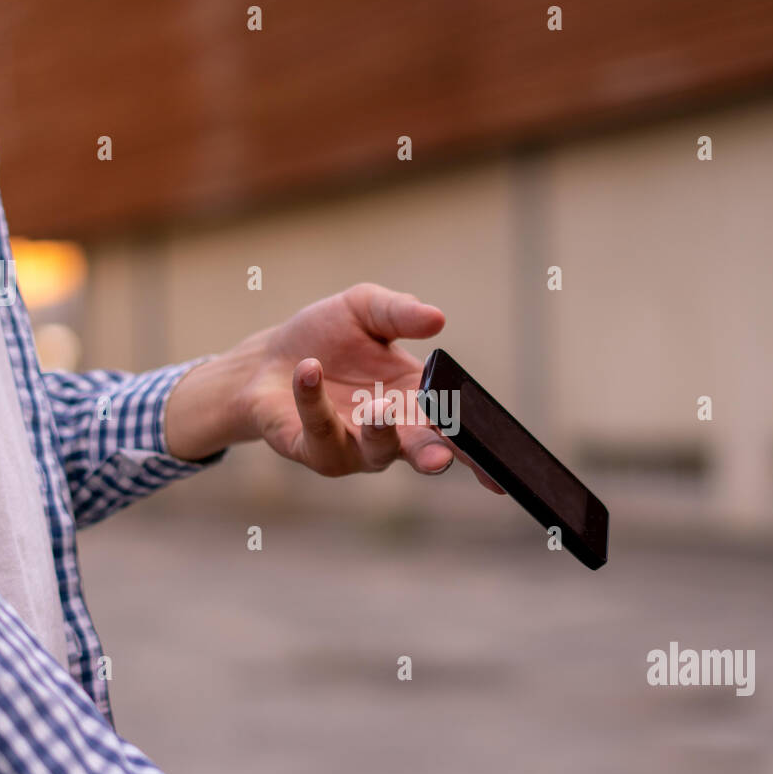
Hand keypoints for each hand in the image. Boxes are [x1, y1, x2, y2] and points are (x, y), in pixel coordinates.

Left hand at [165, 282, 500, 490]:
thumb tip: (437, 318)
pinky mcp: (312, 448)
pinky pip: (318, 430)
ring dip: (381, 432)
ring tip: (379, 408)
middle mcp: (391, 432)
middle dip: (433, 454)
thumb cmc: (327, 337)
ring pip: (374, 451)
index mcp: (416, 400)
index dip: (481, 448)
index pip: (455, 425)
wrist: (268, 358)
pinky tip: (308, 369)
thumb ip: (400, 312)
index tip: (503, 465)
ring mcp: (352, 447)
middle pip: (422, 449)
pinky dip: (314, 399)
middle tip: (443, 457)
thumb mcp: (365, 309)